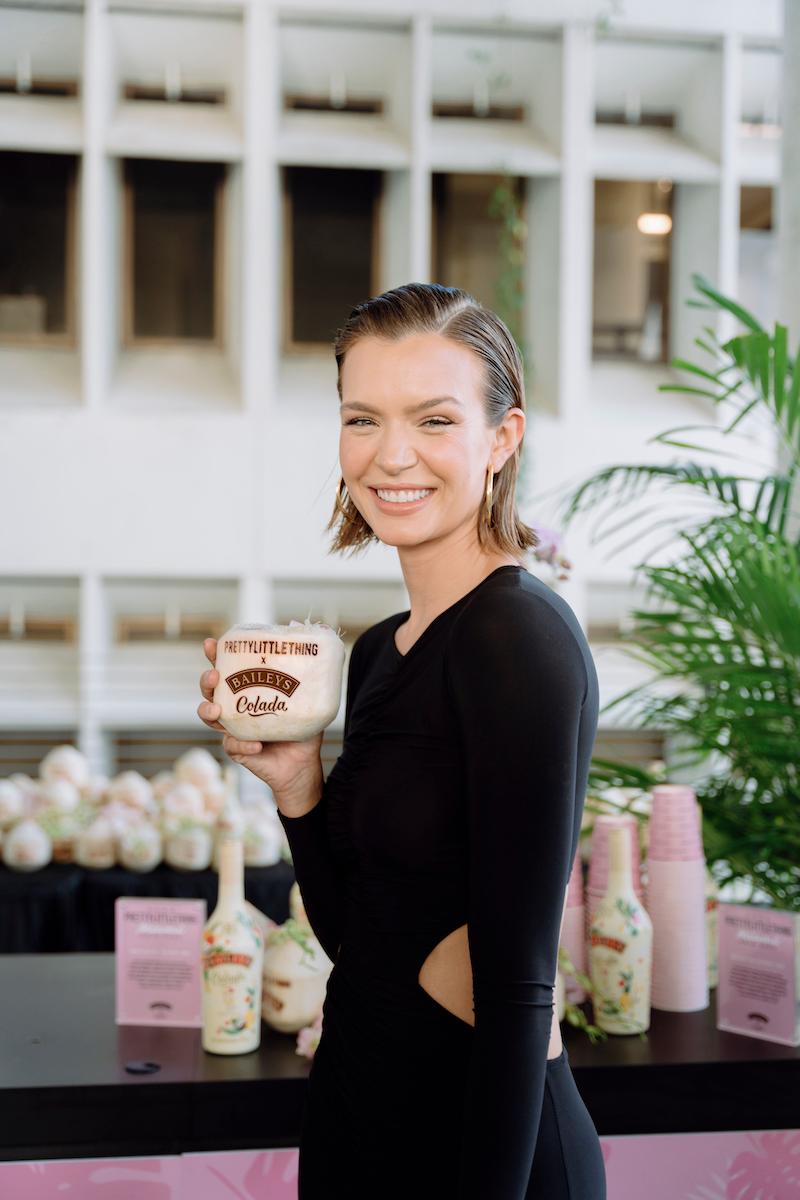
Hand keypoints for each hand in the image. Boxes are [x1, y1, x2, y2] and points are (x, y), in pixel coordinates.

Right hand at [198, 638, 323, 812]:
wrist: (303, 764)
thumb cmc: (302, 727)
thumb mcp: (310, 696)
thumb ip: (308, 666)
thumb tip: (307, 626)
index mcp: (248, 689)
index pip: (227, 668)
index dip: (215, 655)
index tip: (212, 644)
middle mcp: (235, 706)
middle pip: (210, 689)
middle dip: (207, 680)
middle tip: (214, 675)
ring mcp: (232, 728)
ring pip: (209, 716)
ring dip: (208, 710)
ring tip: (217, 708)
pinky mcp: (236, 749)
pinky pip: (232, 745)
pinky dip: (243, 743)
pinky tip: (256, 744)